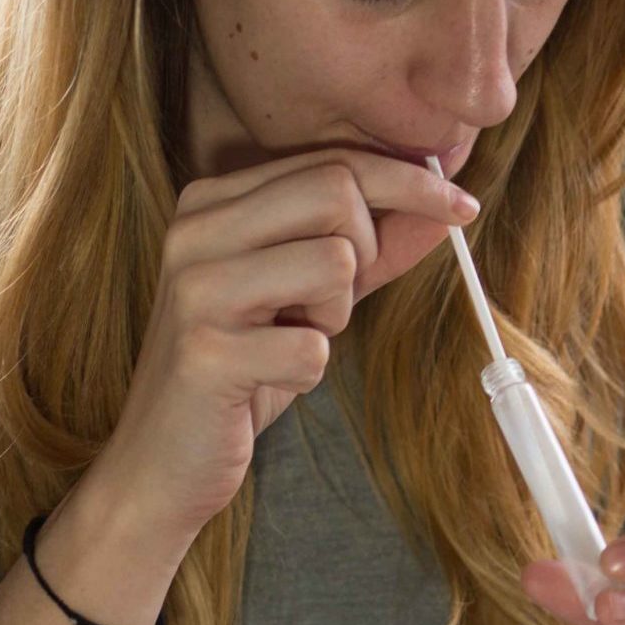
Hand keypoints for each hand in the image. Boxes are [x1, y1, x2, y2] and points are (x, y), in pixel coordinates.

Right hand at [90, 147, 480, 541]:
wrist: (161, 462)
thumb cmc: (244, 370)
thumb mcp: (313, 297)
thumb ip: (375, 248)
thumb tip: (450, 208)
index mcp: (213, 202)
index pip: (331, 163)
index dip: (408, 181)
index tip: (463, 204)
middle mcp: (194, 230)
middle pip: (335, 193)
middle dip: (367, 250)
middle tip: (332, 304)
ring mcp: (194, 288)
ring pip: (334, 261)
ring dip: (335, 316)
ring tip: (290, 341)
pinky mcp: (204, 352)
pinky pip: (313, 346)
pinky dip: (309, 371)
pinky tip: (267, 381)